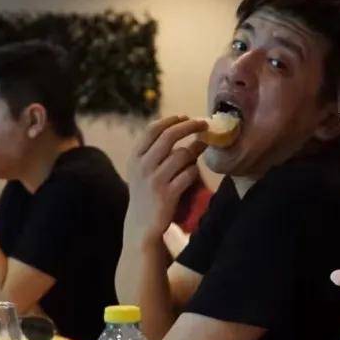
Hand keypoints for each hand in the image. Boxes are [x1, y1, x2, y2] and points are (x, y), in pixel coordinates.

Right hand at [126, 115, 207, 245]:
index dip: (171, 120)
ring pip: (182, 154)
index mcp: (135, 156)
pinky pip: (189, 174)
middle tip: (204, 123)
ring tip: (201, 149)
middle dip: (189, 126)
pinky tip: (194, 171)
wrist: (141, 224)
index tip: (186, 116)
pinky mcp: (167, 194)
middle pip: (169, 136)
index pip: (153, 129)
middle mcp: (143, 166)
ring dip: (195, 150)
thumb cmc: (146, 192)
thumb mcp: (143, 169)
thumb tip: (182, 126)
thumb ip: (156, 150)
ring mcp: (155, 180)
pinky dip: (195, 170)